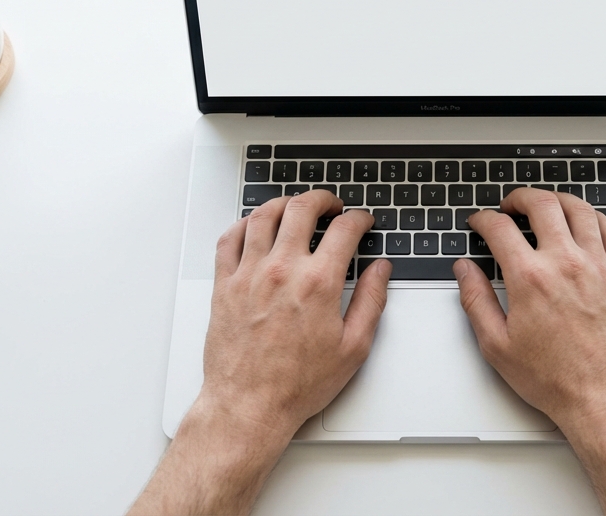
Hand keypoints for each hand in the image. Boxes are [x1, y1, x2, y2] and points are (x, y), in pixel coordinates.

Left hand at [130, 191, 391, 515]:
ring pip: (264, 216)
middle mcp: (282, 271)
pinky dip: (244, 224)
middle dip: (322, 199)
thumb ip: (371, 301)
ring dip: (284, 203)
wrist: (249, 405)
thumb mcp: (353, 348)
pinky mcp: (225, 285)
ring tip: (296, 207)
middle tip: (331, 205)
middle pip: (302, 209)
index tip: (362, 221)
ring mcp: (249, 275)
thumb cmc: (297, 384)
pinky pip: (229, 239)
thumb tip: (381, 271)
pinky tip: (254, 226)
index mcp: (318, 283)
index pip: (344, 230)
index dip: (359, 218)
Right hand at [455, 188, 605, 431]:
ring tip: (545, 205)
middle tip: (510, 205)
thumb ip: (476, 300)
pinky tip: (585, 221)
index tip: (480, 222)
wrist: (603, 396)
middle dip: (519, 198)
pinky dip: (595, 217)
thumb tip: (464, 270)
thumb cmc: (554, 378)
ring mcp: (598, 266)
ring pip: (579, 210)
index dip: (483, 219)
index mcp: (530, 279)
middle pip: (541, 205)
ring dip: (557, 200)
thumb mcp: (497, 345)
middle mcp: (565, 264)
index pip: (500, 229)